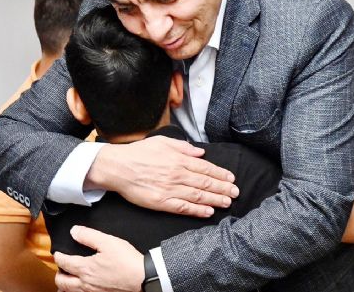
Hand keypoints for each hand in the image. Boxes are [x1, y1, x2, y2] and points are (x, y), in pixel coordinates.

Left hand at [54, 226, 142, 291]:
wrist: (142, 277)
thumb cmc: (126, 260)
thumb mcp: (107, 242)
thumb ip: (88, 236)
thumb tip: (74, 231)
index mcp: (85, 268)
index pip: (64, 263)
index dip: (58, 256)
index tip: (57, 252)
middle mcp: (86, 283)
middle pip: (62, 282)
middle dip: (58, 274)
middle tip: (60, 268)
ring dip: (65, 285)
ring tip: (68, 278)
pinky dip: (76, 291)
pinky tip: (81, 286)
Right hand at [86, 135, 238, 216]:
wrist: (117, 167)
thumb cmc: (138, 153)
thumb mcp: (162, 142)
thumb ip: (183, 147)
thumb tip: (200, 152)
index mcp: (178, 159)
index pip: (205, 168)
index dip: (220, 174)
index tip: (231, 178)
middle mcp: (177, 175)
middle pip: (205, 183)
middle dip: (223, 188)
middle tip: (236, 193)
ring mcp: (170, 189)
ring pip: (198, 196)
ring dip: (215, 200)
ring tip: (227, 202)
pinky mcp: (161, 202)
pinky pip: (183, 208)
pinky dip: (197, 210)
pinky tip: (208, 212)